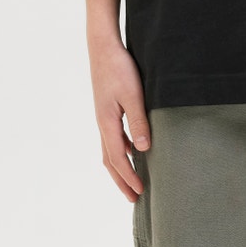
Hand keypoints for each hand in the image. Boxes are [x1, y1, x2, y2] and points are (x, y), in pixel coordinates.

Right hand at [89, 37, 150, 202]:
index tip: (141, 193)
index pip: (118, 158)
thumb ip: (138, 122)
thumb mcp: (133, 95)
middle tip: (133, 199)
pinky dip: (120, 151)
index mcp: (107, 123)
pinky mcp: (106, 110)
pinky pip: (112, 138)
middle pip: (110, 160)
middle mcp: (102, 124)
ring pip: (109, 150)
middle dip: (121, 180)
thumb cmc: (119, 68)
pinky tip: (132, 150)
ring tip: (131, 180)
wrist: (103, 47)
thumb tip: (143, 149)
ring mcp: (103, 117)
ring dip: (120, 168)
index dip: (129, 177)